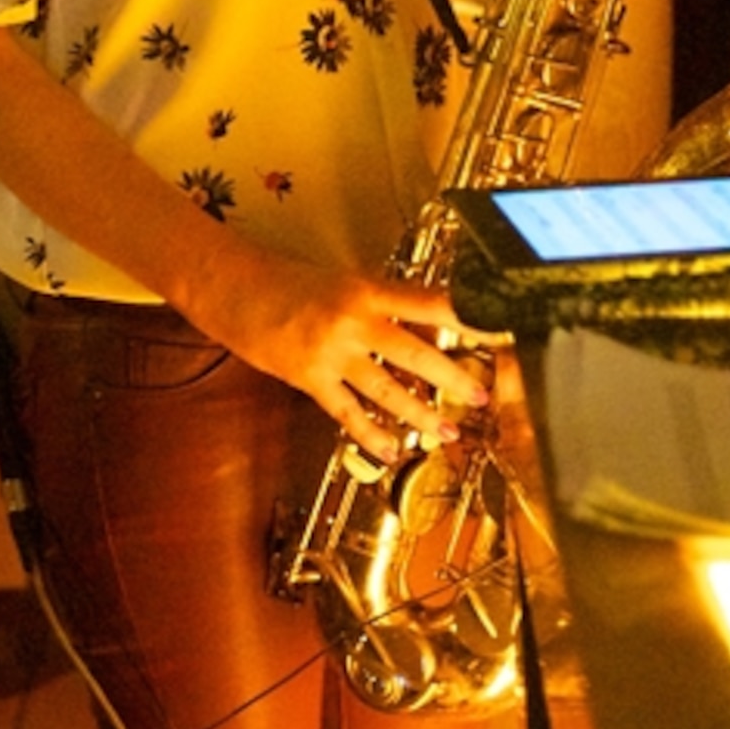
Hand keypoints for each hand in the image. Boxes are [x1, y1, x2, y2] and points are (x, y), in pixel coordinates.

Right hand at [186, 240, 495, 460]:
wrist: (231, 285)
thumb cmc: (284, 279)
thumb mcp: (340, 281)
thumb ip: (378, 303)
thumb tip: (422, 324)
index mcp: (366, 289)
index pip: (429, 302)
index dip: (467, 317)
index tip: (498, 329)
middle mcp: (354, 319)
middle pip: (417, 352)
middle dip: (454, 377)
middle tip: (480, 395)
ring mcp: (331, 352)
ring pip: (388, 389)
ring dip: (421, 414)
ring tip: (447, 431)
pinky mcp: (309, 377)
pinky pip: (348, 413)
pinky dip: (372, 435)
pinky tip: (391, 449)